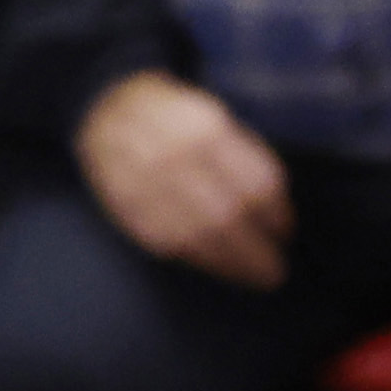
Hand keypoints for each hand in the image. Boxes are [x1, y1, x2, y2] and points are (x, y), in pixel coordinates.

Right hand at [73, 71, 292, 289]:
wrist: (105, 112)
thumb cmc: (178, 123)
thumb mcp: (216, 120)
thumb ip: (247, 160)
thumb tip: (279, 213)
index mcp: (205, 129)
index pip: (256, 182)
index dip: (277, 214)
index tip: (285, 232)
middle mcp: (173, 155)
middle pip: (229, 214)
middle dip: (258, 250)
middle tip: (277, 271)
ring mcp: (145, 183)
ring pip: (200, 236)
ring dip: (235, 264)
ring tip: (257, 277)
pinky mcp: (127, 206)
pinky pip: (172, 243)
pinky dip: (205, 261)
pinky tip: (224, 267)